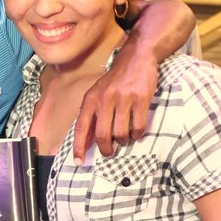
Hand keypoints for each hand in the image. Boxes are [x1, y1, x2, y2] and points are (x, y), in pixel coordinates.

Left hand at [73, 43, 156, 160]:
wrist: (136, 58)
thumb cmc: (115, 81)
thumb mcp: (98, 94)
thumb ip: (92, 116)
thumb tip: (87, 142)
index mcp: (91, 99)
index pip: (81, 127)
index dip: (79, 147)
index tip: (79, 162)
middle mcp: (105, 99)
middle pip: (103, 135)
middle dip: (106, 149)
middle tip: (109, 152)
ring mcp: (124, 99)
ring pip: (121, 133)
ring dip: (123, 141)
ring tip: (125, 138)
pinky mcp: (141, 99)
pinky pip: (138, 127)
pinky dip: (137, 134)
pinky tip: (136, 131)